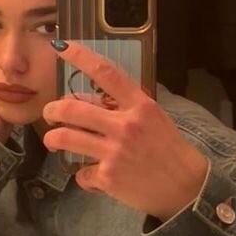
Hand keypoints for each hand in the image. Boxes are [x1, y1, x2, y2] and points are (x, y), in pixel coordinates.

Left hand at [42, 43, 207, 220]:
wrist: (186, 188)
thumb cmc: (170, 150)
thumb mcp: (154, 119)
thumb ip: (126, 107)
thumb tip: (96, 100)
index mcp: (140, 105)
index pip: (106, 73)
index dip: (80, 57)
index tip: (61, 47)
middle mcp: (125, 125)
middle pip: (73, 108)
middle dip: (52, 109)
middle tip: (50, 113)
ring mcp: (114, 152)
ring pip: (66, 138)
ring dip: (53, 138)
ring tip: (53, 140)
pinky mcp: (108, 177)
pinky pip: (81, 172)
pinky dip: (83, 175)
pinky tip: (91, 175)